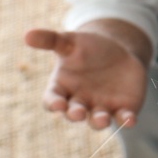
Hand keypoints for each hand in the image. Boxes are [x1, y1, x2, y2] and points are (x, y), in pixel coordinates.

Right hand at [24, 27, 147, 129]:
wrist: (119, 51)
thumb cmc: (88, 48)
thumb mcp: (70, 41)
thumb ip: (51, 40)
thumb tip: (27, 35)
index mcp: (62, 88)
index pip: (52, 100)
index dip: (53, 104)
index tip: (57, 104)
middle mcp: (80, 102)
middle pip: (74, 113)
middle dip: (75, 114)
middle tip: (78, 114)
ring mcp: (101, 107)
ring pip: (98, 120)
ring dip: (99, 121)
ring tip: (102, 119)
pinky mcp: (122, 108)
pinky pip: (123, 117)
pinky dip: (126, 120)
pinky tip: (130, 119)